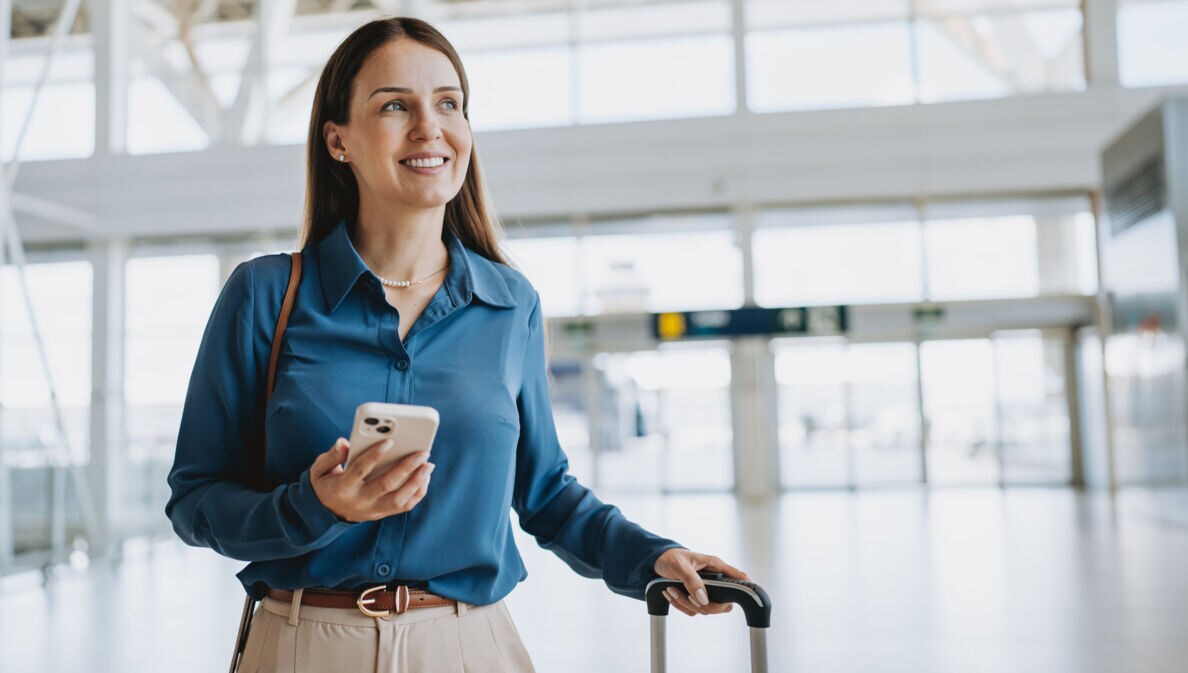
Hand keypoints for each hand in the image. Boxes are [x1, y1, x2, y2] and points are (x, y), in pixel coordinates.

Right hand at [309, 437, 434, 521]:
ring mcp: (372, 510)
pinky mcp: (381, 514)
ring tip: (429, 465)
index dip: (374, 455)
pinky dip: (418, 493)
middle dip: (406, 467)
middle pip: (386, 485)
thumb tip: (344, 443)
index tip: (390, 440)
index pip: (360, 470)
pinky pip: (404, 507)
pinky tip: (425, 478)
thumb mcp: (319, 470)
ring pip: (399, 499)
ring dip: (417, 482)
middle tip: (422, 452)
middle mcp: (359, 501)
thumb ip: (331, 456)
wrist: (325, 514)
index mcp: (342, 487)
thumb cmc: (326, 484)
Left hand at [653, 548, 748, 616]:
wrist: (656, 562)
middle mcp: (714, 580)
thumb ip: (692, 581)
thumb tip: (703, 599)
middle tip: (688, 595)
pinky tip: (671, 593)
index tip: (741, 598)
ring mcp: (705, 591)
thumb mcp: (680, 566)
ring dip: (685, 603)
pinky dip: (680, 605)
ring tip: (672, 589)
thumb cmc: (670, 557)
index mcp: (716, 566)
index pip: (738, 578)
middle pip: (722, 604)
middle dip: (703, 604)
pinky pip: (692, 611)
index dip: (745, 589)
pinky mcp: (695, 598)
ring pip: (705, 609)